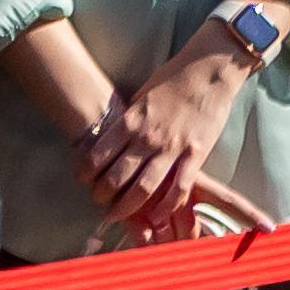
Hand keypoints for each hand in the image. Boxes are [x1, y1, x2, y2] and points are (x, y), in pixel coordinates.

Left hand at [83, 36, 255, 227]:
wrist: (207, 72)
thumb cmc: (171, 81)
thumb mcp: (139, 99)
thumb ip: (127, 122)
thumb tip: (111, 139)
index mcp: (129, 122)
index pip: (97, 155)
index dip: (85, 172)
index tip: (82, 180)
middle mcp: (146, 138)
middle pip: (117, 177)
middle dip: (102, 194)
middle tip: (98, 202)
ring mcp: (172, 148)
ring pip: (145, 187)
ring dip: (128, 206)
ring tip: (119, 214)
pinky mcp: (196, 154)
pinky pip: (180, 187)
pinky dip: (167, 206)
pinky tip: (158, 217)